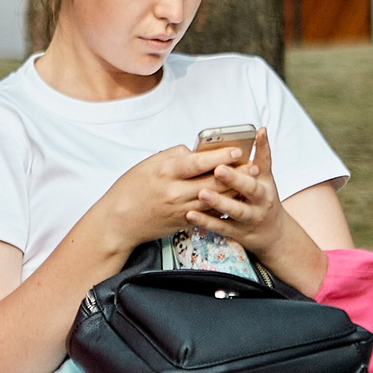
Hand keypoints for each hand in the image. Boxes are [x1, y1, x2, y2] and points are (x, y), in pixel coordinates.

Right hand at [88, 142, 252, 254]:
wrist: (119, 222)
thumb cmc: (130, 189)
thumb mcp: (148, 164)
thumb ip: (174, 156)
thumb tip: (195, 152)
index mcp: (165, 173)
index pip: (197, 163)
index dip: (219, 156)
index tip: (237, 150)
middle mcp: (174, 193)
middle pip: (212, 182)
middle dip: (235, 174)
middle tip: (253, 166)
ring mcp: (180, 210)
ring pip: (214, 200)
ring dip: (234, 191)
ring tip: (250, 182)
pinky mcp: (183, 222)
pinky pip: (208, 214)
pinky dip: (222, 206)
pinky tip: (235, 200)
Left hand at [186, 130, 292, 261]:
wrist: (272, 234)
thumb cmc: (264, 199)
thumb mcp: (266, 177)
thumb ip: (261, 154)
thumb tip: (260, 130)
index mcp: (264, 188)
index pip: (257, 173)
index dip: (248, 163)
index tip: (234, 154)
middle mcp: (259, 204)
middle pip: (248, 191)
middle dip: (233, 180)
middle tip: (217, 170)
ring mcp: (248, 220)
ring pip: (234, 211)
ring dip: (218, 202)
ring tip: (202, 193)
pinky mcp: (235, 233)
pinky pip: (220, 227)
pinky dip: (206, 221)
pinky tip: (190, 215)